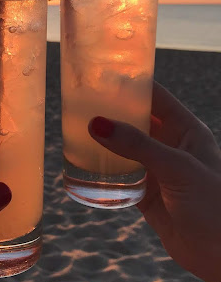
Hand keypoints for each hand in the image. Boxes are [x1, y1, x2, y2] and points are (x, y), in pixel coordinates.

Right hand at [89, 81, 220, 281]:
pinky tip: (83, 165)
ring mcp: (158, 171)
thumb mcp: (176, 167)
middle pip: (136, 121)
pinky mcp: (146, 195)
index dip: (132, 85)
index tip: (101, 77)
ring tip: (74, 131)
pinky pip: (120, 177)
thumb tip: (97, 124)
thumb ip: (137, 146)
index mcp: (187, 130)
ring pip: (125, 150)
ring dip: (104, 143)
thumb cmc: (212, 204)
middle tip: (79, 104)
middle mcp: (171, 147)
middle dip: (112, 113)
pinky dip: (103, 172)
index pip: (156, 97)